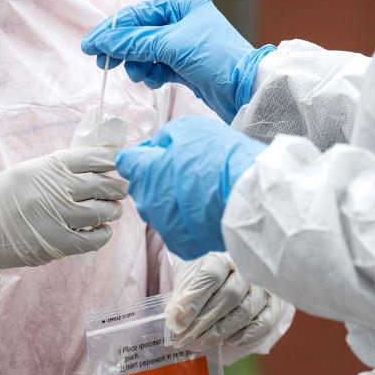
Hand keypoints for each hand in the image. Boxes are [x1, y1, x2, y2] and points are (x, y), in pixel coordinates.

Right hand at [0, 148, 127, 272]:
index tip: (117, 166)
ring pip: (103, 211)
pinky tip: (102, 231)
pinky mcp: (58, 243)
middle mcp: (56, 189)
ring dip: (113, 211)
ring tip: (112, 210)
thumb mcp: (28, 171)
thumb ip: (59, 168)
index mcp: (49, 167)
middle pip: (104, 184)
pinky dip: (104, 234)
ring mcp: (58, 216)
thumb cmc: (4, 198)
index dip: (112, 162)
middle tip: (121, 190)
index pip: (93, 158)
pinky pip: (94, 239)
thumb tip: (97, 164)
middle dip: (118, 187)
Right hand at [81, 0, 274, 122]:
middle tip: (105, 64)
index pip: (137, 14)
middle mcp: (183, 20)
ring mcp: (184, 44)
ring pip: (146, 52)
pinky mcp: (185, 66)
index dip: (112, 30)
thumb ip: (134, 42)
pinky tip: (155, 81)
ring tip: (140, 74)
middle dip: (124, 50)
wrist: (244, 90)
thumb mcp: (170, 46)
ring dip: (138, 64)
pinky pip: (157, 66)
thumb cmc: (215, 59)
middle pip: (139, 33)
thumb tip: (101, 41)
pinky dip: (151, 74)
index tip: (90, 46)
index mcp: (183, 4)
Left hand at [115, 116, 265, 259]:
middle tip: (189, 170)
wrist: (249, 198)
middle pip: (143, 187)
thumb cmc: (219, 158)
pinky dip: (189, 221)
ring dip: (173, 201)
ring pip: (161, 210)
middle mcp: (146, 203)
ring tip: (203, 191)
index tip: (162, 152)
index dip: (143, 153)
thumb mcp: (189, 128)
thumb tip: (157, 146)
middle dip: (159, 178)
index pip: (125, 161)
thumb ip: (164, 137)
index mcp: (143, 172)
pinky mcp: (181, 245)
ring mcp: (163, 227)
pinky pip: (178, 230)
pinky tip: (209, 210)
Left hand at [168, 253, 286, 350]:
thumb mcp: (187, 280)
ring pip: (244, 312)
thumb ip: (181, 298)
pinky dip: (245, 336)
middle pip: (228, 297)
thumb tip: (175, 321)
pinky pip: (264, 323)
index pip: (210, 276)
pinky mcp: (275, 304)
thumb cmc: (203, 278)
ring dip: (219, 333)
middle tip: (183, 340)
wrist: (225, 278)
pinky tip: (227, 342)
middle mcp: (246, 268)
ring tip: (198, 344)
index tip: (175, 323)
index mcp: (222, 256)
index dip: (192, 301)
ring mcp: (263, 286)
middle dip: (202, 323)